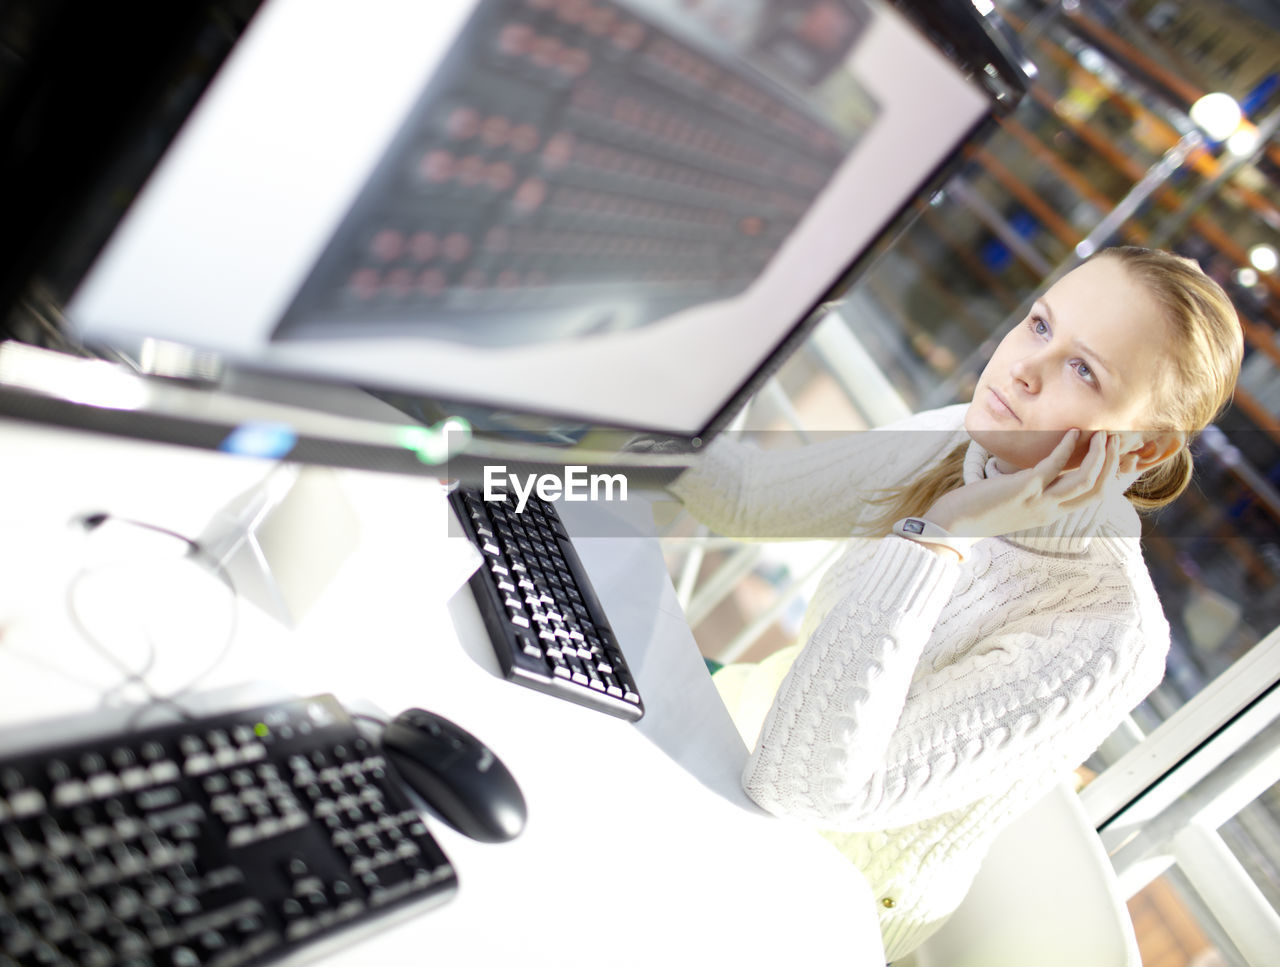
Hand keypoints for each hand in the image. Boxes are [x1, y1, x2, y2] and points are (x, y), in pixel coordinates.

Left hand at [924, 429, 1121, 537]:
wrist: (954, 524)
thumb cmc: (980, 509)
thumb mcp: (1017, 502)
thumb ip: (1035, 490)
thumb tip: (1044, 471)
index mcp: (1052, 514)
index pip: (1094, 496)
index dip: (1109, 472)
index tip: (1112, 450)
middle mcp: (1051, 511)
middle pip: (1097, 489)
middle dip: (1111, 461)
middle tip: (1115, 437)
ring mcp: (1039, 502)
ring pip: (1084, 481)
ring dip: (1098, 455)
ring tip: (1103, 433)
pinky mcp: (1023, 489)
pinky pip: (1054, 466)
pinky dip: (1066, 448)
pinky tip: (1071, 432)